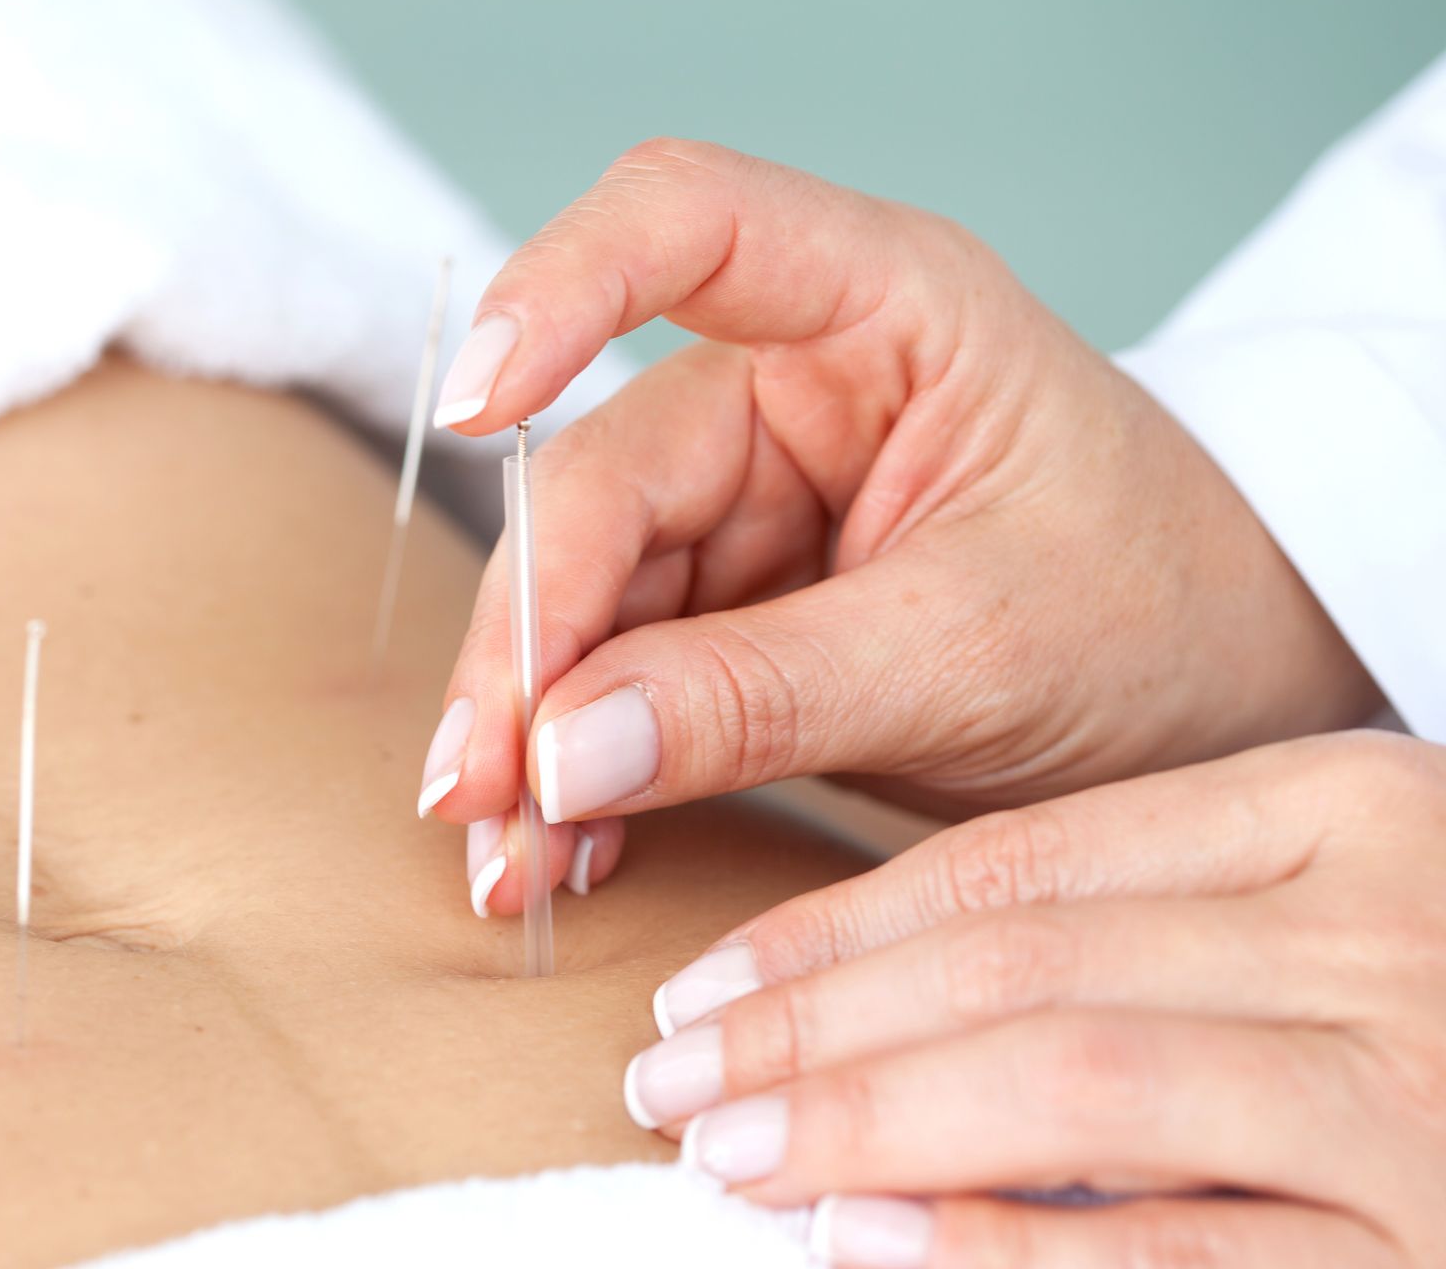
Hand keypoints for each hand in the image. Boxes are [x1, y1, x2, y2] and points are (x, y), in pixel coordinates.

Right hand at [416, 138, 1376, 910]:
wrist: (1225, 694)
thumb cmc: (1158, 618)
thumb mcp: (978, 653)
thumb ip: (769, 693)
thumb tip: (560, 754)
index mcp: (884, 314)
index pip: (688, 224)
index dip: (560, 288)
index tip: (474, 409)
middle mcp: (789, 390)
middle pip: (599, 477)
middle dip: (529, 642)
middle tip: (482, 787)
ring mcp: (748, 504)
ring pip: (581, 595)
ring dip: (528, 732)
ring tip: (510, 859)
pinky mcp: (729, 609)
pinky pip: (615, 677)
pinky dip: (578, 770)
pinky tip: (558, 848)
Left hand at [621, 731, 1445, 1265]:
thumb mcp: (1334, 907)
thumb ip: (1148, 927)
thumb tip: (891, 998)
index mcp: (1340, 812)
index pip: (1017, 867)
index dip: (830, 929)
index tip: (705, 984)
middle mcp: (1383, 928)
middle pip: (1020, 968)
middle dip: (811, 1026)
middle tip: (668, 1076)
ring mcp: (1421, 1092)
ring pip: (1079, 1084)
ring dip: (868, 1121)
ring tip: (724, 1153)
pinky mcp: (1438, 1256)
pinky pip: (1191, 1254)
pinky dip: (1017, 1248)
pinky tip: (872, 1248)